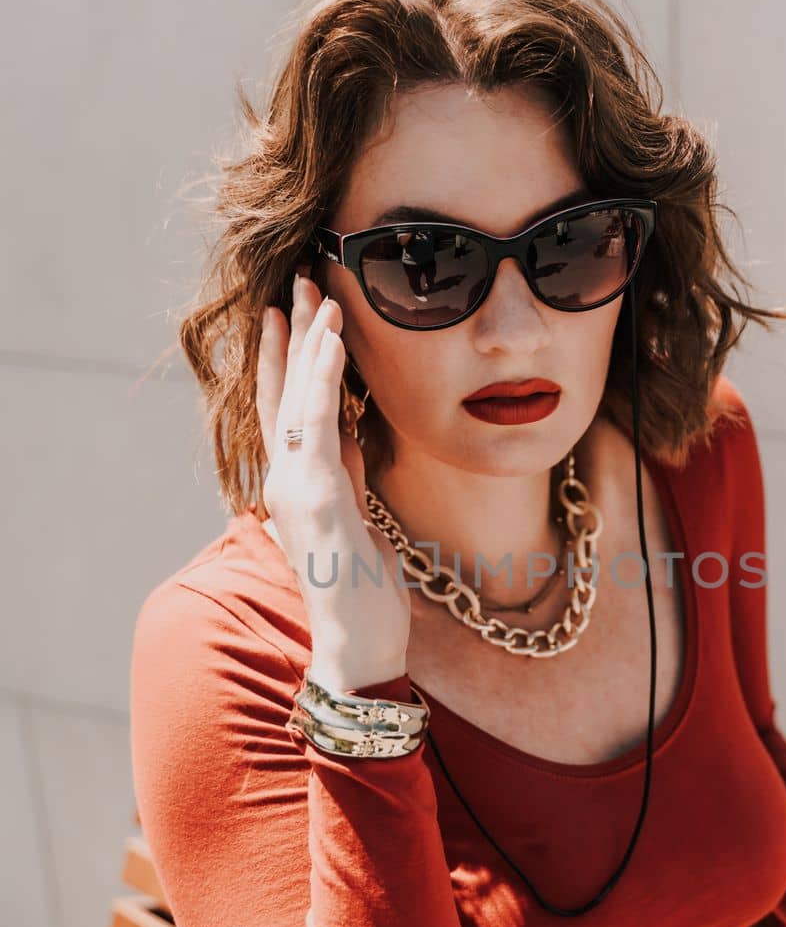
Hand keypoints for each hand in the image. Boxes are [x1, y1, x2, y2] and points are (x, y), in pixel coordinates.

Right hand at [256, 270, 411, 680]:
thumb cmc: (362, 595)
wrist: (357, 645)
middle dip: (289, 335)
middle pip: (281, 392)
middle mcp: (285, 481)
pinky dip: (322, 374)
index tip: (291, 315)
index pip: (285, 410)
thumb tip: (350, 439)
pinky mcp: (317, 493)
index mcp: (296, 487)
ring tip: (319, 292)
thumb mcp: (359, 520)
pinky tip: (333, 338)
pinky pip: (317, 419)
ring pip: (296, 396)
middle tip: (298, 281)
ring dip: (308, 341)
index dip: (286, 361)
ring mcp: (296, 486)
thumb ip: (349, 478)